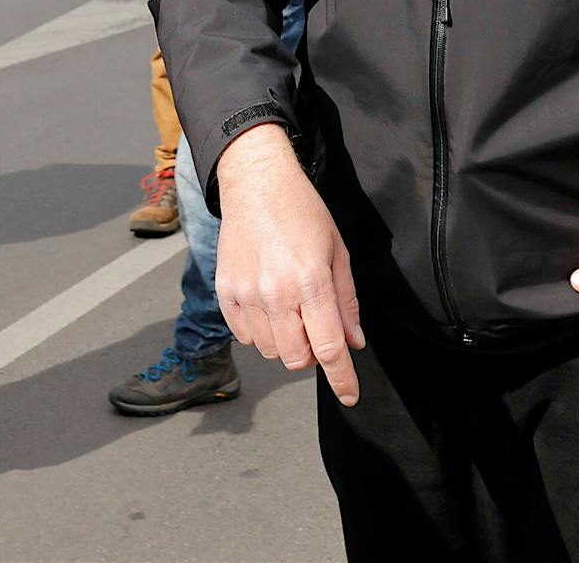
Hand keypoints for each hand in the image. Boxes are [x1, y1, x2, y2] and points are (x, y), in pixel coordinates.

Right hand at [215, 123, 365, 404]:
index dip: (342, 377)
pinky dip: (259, 330)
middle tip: (315, 323)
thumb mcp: (337, 250)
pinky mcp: (225, 291)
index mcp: (311, 280)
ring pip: (269, 351)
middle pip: (296, 358)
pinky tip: (267, 302)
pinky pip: (244, 335)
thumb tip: (353, 342)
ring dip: (285, 341)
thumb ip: (346, 300)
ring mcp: (246, 293)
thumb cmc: (302, 210)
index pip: (328, 347)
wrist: (257, 182)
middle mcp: (276, 292)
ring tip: (290, 305)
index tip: (349, 395)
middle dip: (312, 352)